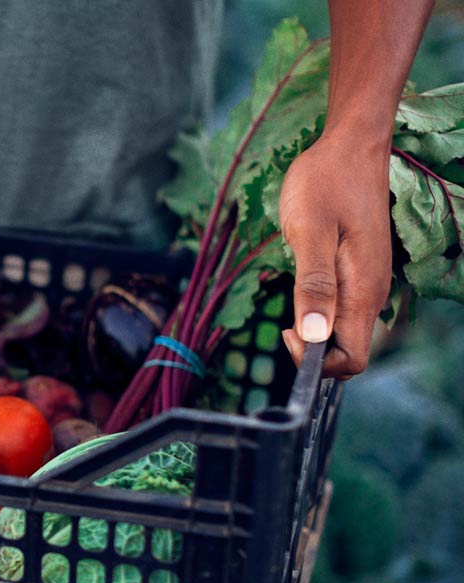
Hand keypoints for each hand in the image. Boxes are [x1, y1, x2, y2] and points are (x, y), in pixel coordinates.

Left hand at [279, 135, 392, 378]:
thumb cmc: (326, 183)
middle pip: (347, 352)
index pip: (351, 360)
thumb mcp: (310, 232)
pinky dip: (319, 311)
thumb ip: (314, 285)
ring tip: (292, 300)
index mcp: (362, 291)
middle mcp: (371, 294)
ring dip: (315, 329)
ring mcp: (367, 283)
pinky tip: (302, 289)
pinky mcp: (359, 272)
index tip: (289, 330)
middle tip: (284, 320)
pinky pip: (343, 310)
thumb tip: (314, 335)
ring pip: (344, 332)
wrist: (350, 147)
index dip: (316, 361)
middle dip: (313, 350)